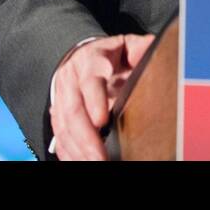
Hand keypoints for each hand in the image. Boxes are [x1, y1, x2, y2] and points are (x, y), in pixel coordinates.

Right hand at [50, 33, 155, 160]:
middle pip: (74, 111)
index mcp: (89, 61)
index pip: (91, 81)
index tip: (102, 121)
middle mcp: (70, 80)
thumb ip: (139, 48)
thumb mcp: (126, 46)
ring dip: (77, 149)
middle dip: (86, 137)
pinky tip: (80, 162)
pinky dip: (68, 153)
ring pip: (64, 127)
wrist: (81, 58)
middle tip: (99, 157)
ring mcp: (60, 99)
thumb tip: (152, 47)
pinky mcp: (57, 115)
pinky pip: (59, 137)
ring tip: (94, 163)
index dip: (95, 101)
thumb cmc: (109, 56)